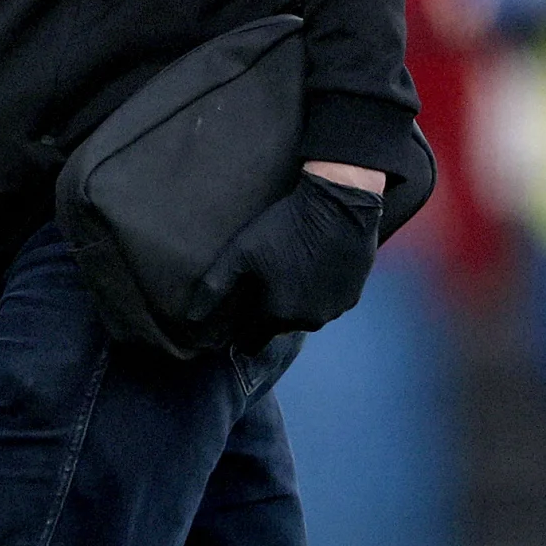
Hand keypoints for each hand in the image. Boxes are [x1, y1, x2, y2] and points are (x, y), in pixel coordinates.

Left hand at [228, 170, 384, 338]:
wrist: (341, 204)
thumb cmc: (286, 227)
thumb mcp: (242, 252)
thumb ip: (215, 287)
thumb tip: (191, 319)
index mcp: (279, 315)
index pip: (253, 340)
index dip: (241, 333)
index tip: (234, 323)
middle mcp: (309, 321)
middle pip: (280, 325)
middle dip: (270, 311)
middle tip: (263, 285)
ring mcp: (335, 310)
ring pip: (307, 314)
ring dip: (298, 302)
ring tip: (290, 274)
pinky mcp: (354, 295)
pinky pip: (329, 301)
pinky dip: (320, 291)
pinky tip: (314, 269)